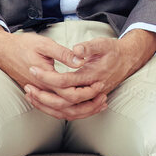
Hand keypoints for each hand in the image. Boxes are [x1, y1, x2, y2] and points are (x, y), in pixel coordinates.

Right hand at [0, 25, 105, 115]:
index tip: (100, 85)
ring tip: (96, 105)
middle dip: (88, 106)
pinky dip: (68, 111)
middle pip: (68, 108)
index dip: (87, 92)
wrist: (1, 50)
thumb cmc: (22, 45)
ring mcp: (39, 94)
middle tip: (102, 98)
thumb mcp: (44, 44)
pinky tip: (79, 107)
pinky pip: (53, 110)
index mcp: (46, 79)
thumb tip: (80, 61)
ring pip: (61, 113)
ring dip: (80, 112)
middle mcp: (42, 91)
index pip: (70, 94)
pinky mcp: (37, 94)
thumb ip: (63, 54)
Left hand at [39, 33, 155, 119]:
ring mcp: (91, 98)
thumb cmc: (113, 50)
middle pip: (65, 102)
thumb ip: (88, 47)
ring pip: (67, 111)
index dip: (48, 76)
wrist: (128, 59)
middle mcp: (92, 90)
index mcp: (92, 76)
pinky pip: (71, 112)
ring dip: (47, 106)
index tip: (33, 68)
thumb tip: (76, 51)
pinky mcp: (89, 101)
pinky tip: (42, 102)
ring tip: (31, 95)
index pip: (66, 81)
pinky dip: (56, 110)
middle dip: (44, 96)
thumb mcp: (102, 43)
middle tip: (27, 87)